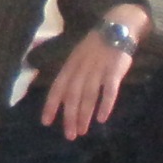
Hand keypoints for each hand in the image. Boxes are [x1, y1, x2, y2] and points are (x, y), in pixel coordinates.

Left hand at [41, 3, 148, 139]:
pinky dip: (105, 104)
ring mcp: (98, 69)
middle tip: (69, 135)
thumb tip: (63, 97)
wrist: (116, 27)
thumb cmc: (96, 46)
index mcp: (70, 65)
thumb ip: (71, 75)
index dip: (51, 105)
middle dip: (69, 116)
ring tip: (82, 131)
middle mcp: (81, 68)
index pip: (57, 87)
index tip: (46, 122)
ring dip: (84, 114)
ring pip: (88, 94)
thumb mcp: (77, 57)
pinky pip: (109, 89)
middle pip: (73, 95)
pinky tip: (102, 118)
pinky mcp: (114, 70)